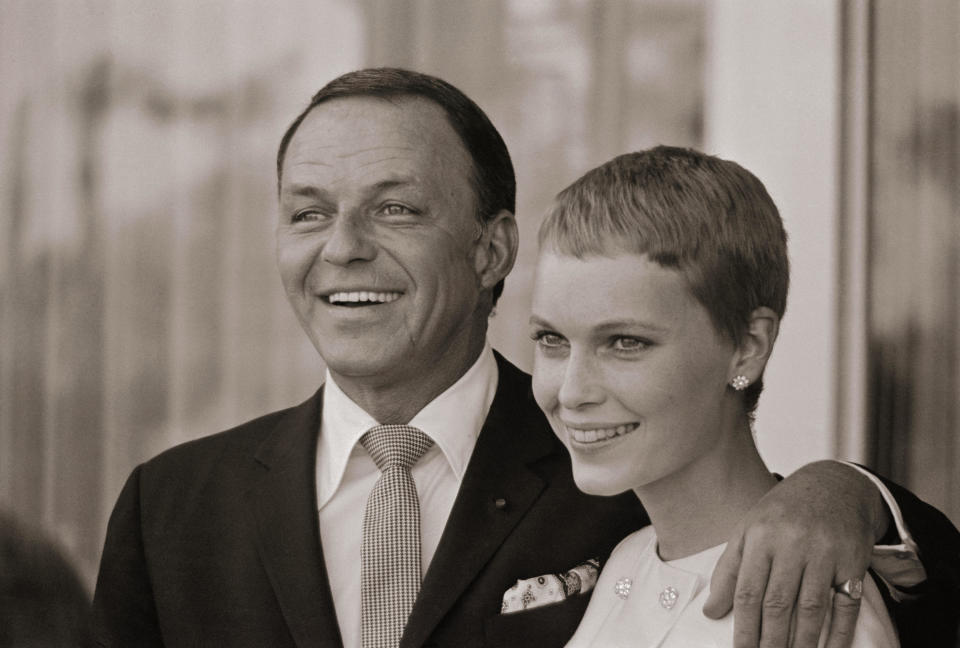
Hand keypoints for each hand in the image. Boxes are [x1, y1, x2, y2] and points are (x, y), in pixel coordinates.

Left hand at [703, 460, 889, 647]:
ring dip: (801, 643)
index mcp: (761, 535)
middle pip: (779, 603)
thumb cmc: (782, 512)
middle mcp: (793, 543)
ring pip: (812, 608)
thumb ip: (729, 570)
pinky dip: (839, 634)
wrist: (834, 485)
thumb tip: (711, 612)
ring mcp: (826, 553)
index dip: (743, 627)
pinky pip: (846, 606)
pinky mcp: (854, 562)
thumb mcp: (748, 530)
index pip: (748, 590)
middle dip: (769, 642)